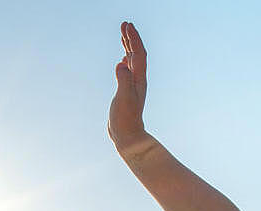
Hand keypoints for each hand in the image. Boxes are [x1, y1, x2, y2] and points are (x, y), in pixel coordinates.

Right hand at [108, 22, 150, 153]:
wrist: (128, 136)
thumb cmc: (126, 120)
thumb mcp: (124, 98)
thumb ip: (123, 80)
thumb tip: (121, 63)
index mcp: (138, 79)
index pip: (138, 54)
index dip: (134, 39)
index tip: (127, 26)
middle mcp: (137, 80)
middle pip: (137, 54)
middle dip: (131, 38)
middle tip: (125, 24)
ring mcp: (132, 85)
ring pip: (132, 61)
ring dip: (128, 47)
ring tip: (123, 35)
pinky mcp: (126, 91)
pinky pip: (128, 71)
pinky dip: (126, 61)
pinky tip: (122, 59)